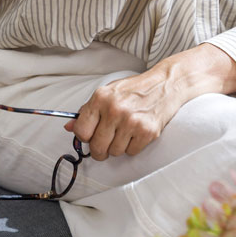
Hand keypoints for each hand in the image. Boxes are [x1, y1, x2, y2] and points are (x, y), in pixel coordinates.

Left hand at [64, 68, 179, 159]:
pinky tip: (137, 133)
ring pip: (114, 152)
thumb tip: (70, 126)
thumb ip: (88, 110)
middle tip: (106, 143)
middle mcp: (114, 109)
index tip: (90, 136)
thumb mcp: (109, 92)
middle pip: (97, 147)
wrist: (166, 84)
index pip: (81, 131)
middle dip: (100, 149)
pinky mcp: (147, 132)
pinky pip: (131, 152)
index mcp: (101, 98)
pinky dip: (133, 146)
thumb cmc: (136, 89)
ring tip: (126, 133)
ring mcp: (131, 121)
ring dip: (118, 147)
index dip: (84, 137)